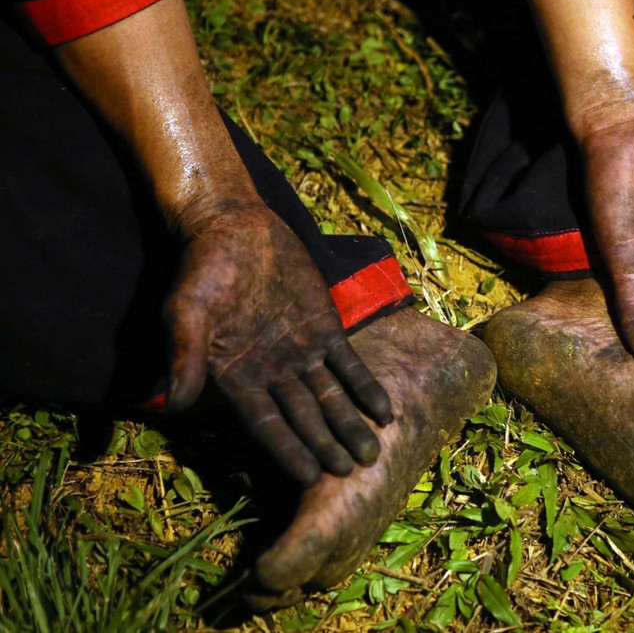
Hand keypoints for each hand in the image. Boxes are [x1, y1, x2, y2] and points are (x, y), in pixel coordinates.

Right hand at [163, 203, 391, 484]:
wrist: (234, 227)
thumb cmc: (202, 271)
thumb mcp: (185, 311)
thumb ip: (185, 355)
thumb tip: (177, 404)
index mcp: (237, 377)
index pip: (267, 425)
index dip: (289, 451)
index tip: (310, 477)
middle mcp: (273, 373)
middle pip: (305, 418)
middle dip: (328, 445)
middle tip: (352, 473)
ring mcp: (302, 352)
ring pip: (331, 397)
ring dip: (351, 424)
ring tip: (373, 452)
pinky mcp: (324, 329)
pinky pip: (349, 365)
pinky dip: (366, 387)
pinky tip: (385, 411)